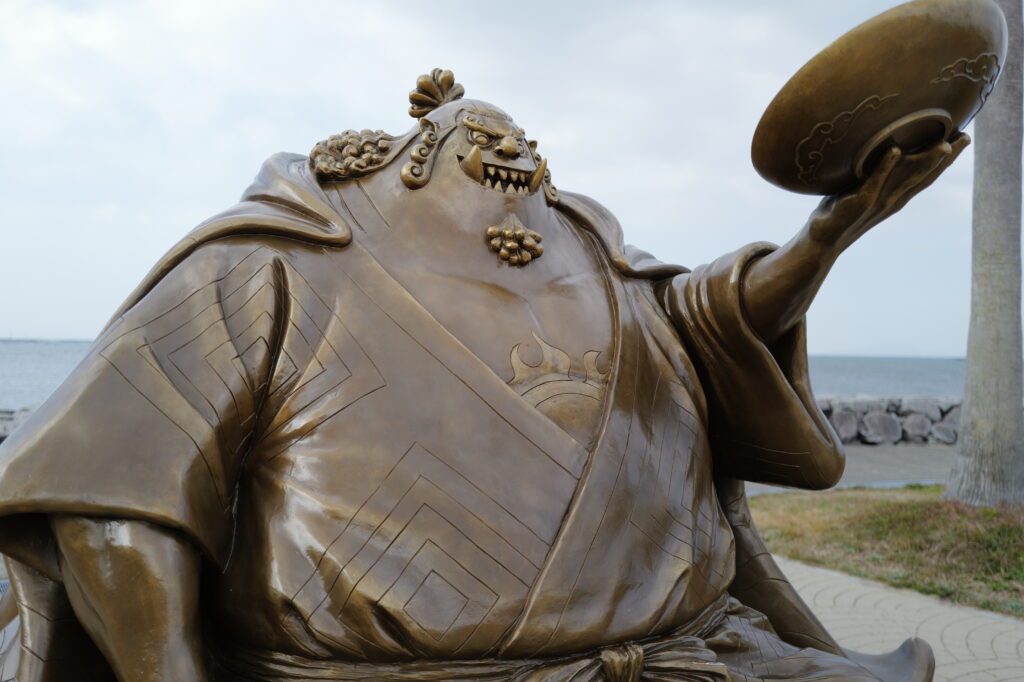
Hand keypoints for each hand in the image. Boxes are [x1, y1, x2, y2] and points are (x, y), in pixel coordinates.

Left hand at [807, 133, 970, 252]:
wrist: (823, 238)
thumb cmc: (841, 209)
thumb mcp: (864, 189)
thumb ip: (877, 173)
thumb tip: (885, 150)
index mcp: (896, 196)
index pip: (926, 175)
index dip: (946, 159)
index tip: (964, 138)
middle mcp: (892, 199)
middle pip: (925, 176)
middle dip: (946, 159)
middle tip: (965, 138)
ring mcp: (877, 201)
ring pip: (907, 180)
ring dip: (925, 162)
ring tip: (944, 145)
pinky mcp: (859, 202)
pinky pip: (874, 181)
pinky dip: (885, 166)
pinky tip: (895, 150)